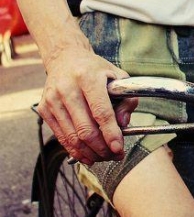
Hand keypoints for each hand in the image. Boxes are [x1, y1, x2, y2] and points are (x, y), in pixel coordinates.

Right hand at [39, 49, 137, 164]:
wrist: (65, 59)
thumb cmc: (96, 70)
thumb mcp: (119, 77)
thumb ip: (127, 100)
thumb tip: (123, 124)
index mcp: (88, 77)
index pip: (101, 111)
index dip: (110, 133)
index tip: (119, 148)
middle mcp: (67, 88)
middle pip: (85, 128)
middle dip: (102, 148)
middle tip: (115, 156)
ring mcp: (53, 100)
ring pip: (72, 136)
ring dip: (90, 153)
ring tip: (104, 157)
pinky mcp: (44, 109)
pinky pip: (61, 136)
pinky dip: (75, 150)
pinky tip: (88, 156)